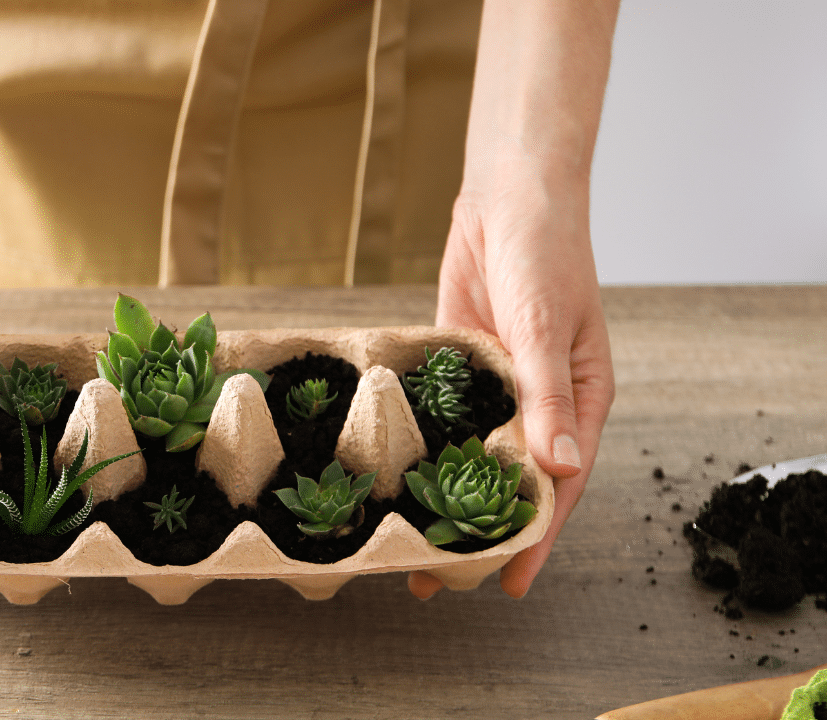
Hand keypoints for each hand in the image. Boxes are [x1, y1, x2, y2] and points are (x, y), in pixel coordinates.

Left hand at [408, 176, 614, 599]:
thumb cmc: (547, 256)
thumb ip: (548, 399)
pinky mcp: (458, 367)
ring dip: (446, 495)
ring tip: (410, 539)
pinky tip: (397, 475)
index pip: (558, 486)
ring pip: (471, 454)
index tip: (510, 582)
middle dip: (480, 529)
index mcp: (577, 402)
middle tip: (438, 575)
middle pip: (509, 480)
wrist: (508, 199)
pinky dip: (424, 445)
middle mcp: (536, 403)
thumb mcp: (549, 329)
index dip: (535, 536)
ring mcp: (496, 387)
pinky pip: (442, 416)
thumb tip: (559, 468)